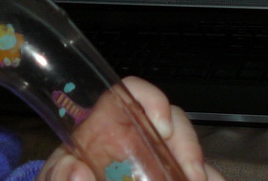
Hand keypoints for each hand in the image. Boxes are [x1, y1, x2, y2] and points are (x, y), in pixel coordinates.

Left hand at [40, 77, 224, 180]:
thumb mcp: (58, 178)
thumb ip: (59, 175)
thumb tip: (77, 171)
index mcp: (104, 129)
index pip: (129, 94)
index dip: (150, 98)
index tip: (162, 125)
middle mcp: (136, 140)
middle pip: (172, 122)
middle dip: (187, 144)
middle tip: (190, 173)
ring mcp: (158, 162)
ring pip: (192, 153)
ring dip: (200, 168)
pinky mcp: (173, 176)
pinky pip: (204, 175)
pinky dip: (210, 178)